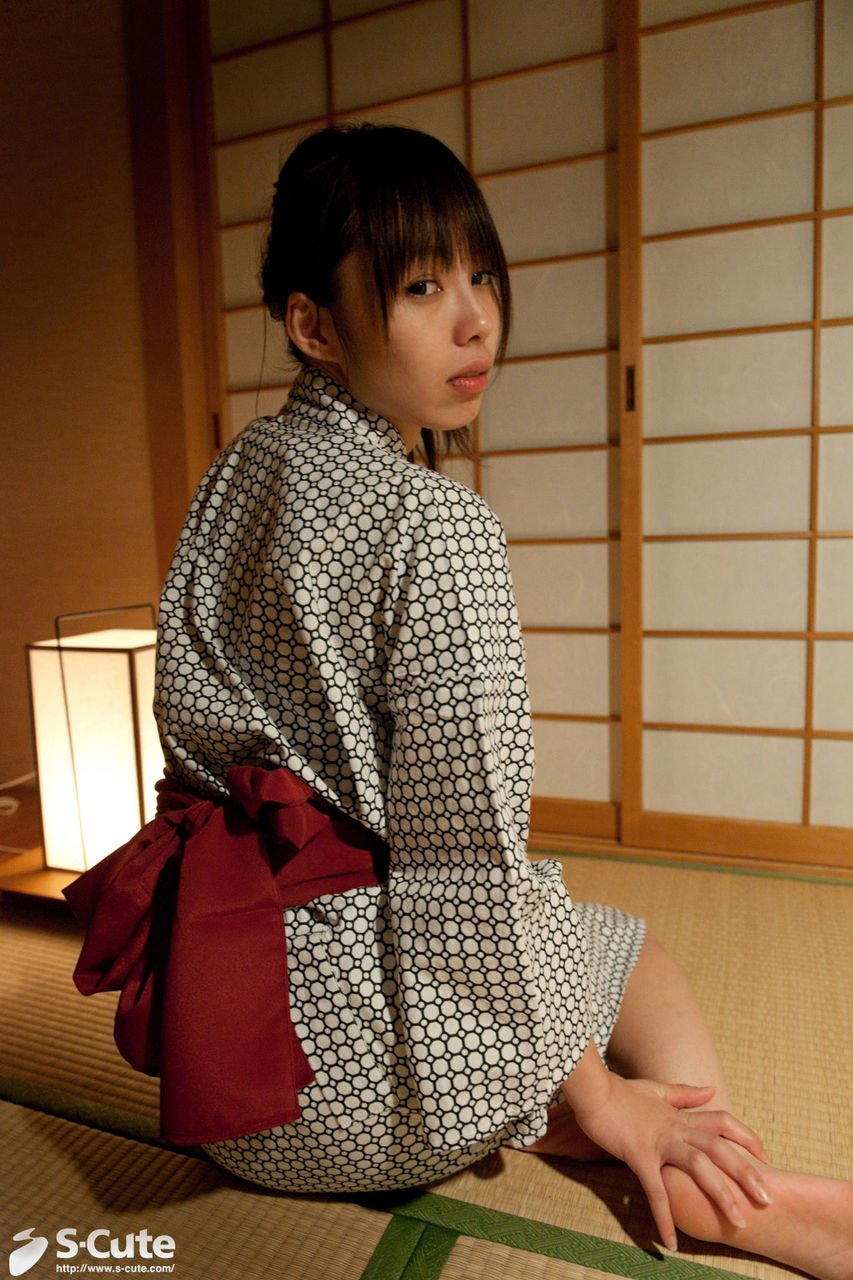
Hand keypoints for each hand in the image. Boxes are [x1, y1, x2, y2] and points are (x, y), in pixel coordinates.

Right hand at [567, 1074, 770, 1250]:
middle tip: (768, 1199)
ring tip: (737, 1221)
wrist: (593, 1089)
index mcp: (682, 1116)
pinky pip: (656, 1191)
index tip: (765, 1157)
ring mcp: (660, 1142)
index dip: (747, 1138)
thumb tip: (712, 1089)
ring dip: (720, 1194)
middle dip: (747, 1173)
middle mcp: (677, 1128)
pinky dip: (664, 1217)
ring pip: (699, 1167)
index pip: (724, 1123)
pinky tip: (670, 1242)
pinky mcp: (639, 1155)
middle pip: (720, 1149)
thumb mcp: (657, 1090)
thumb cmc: (622, 1092)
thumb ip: (685, 1094)